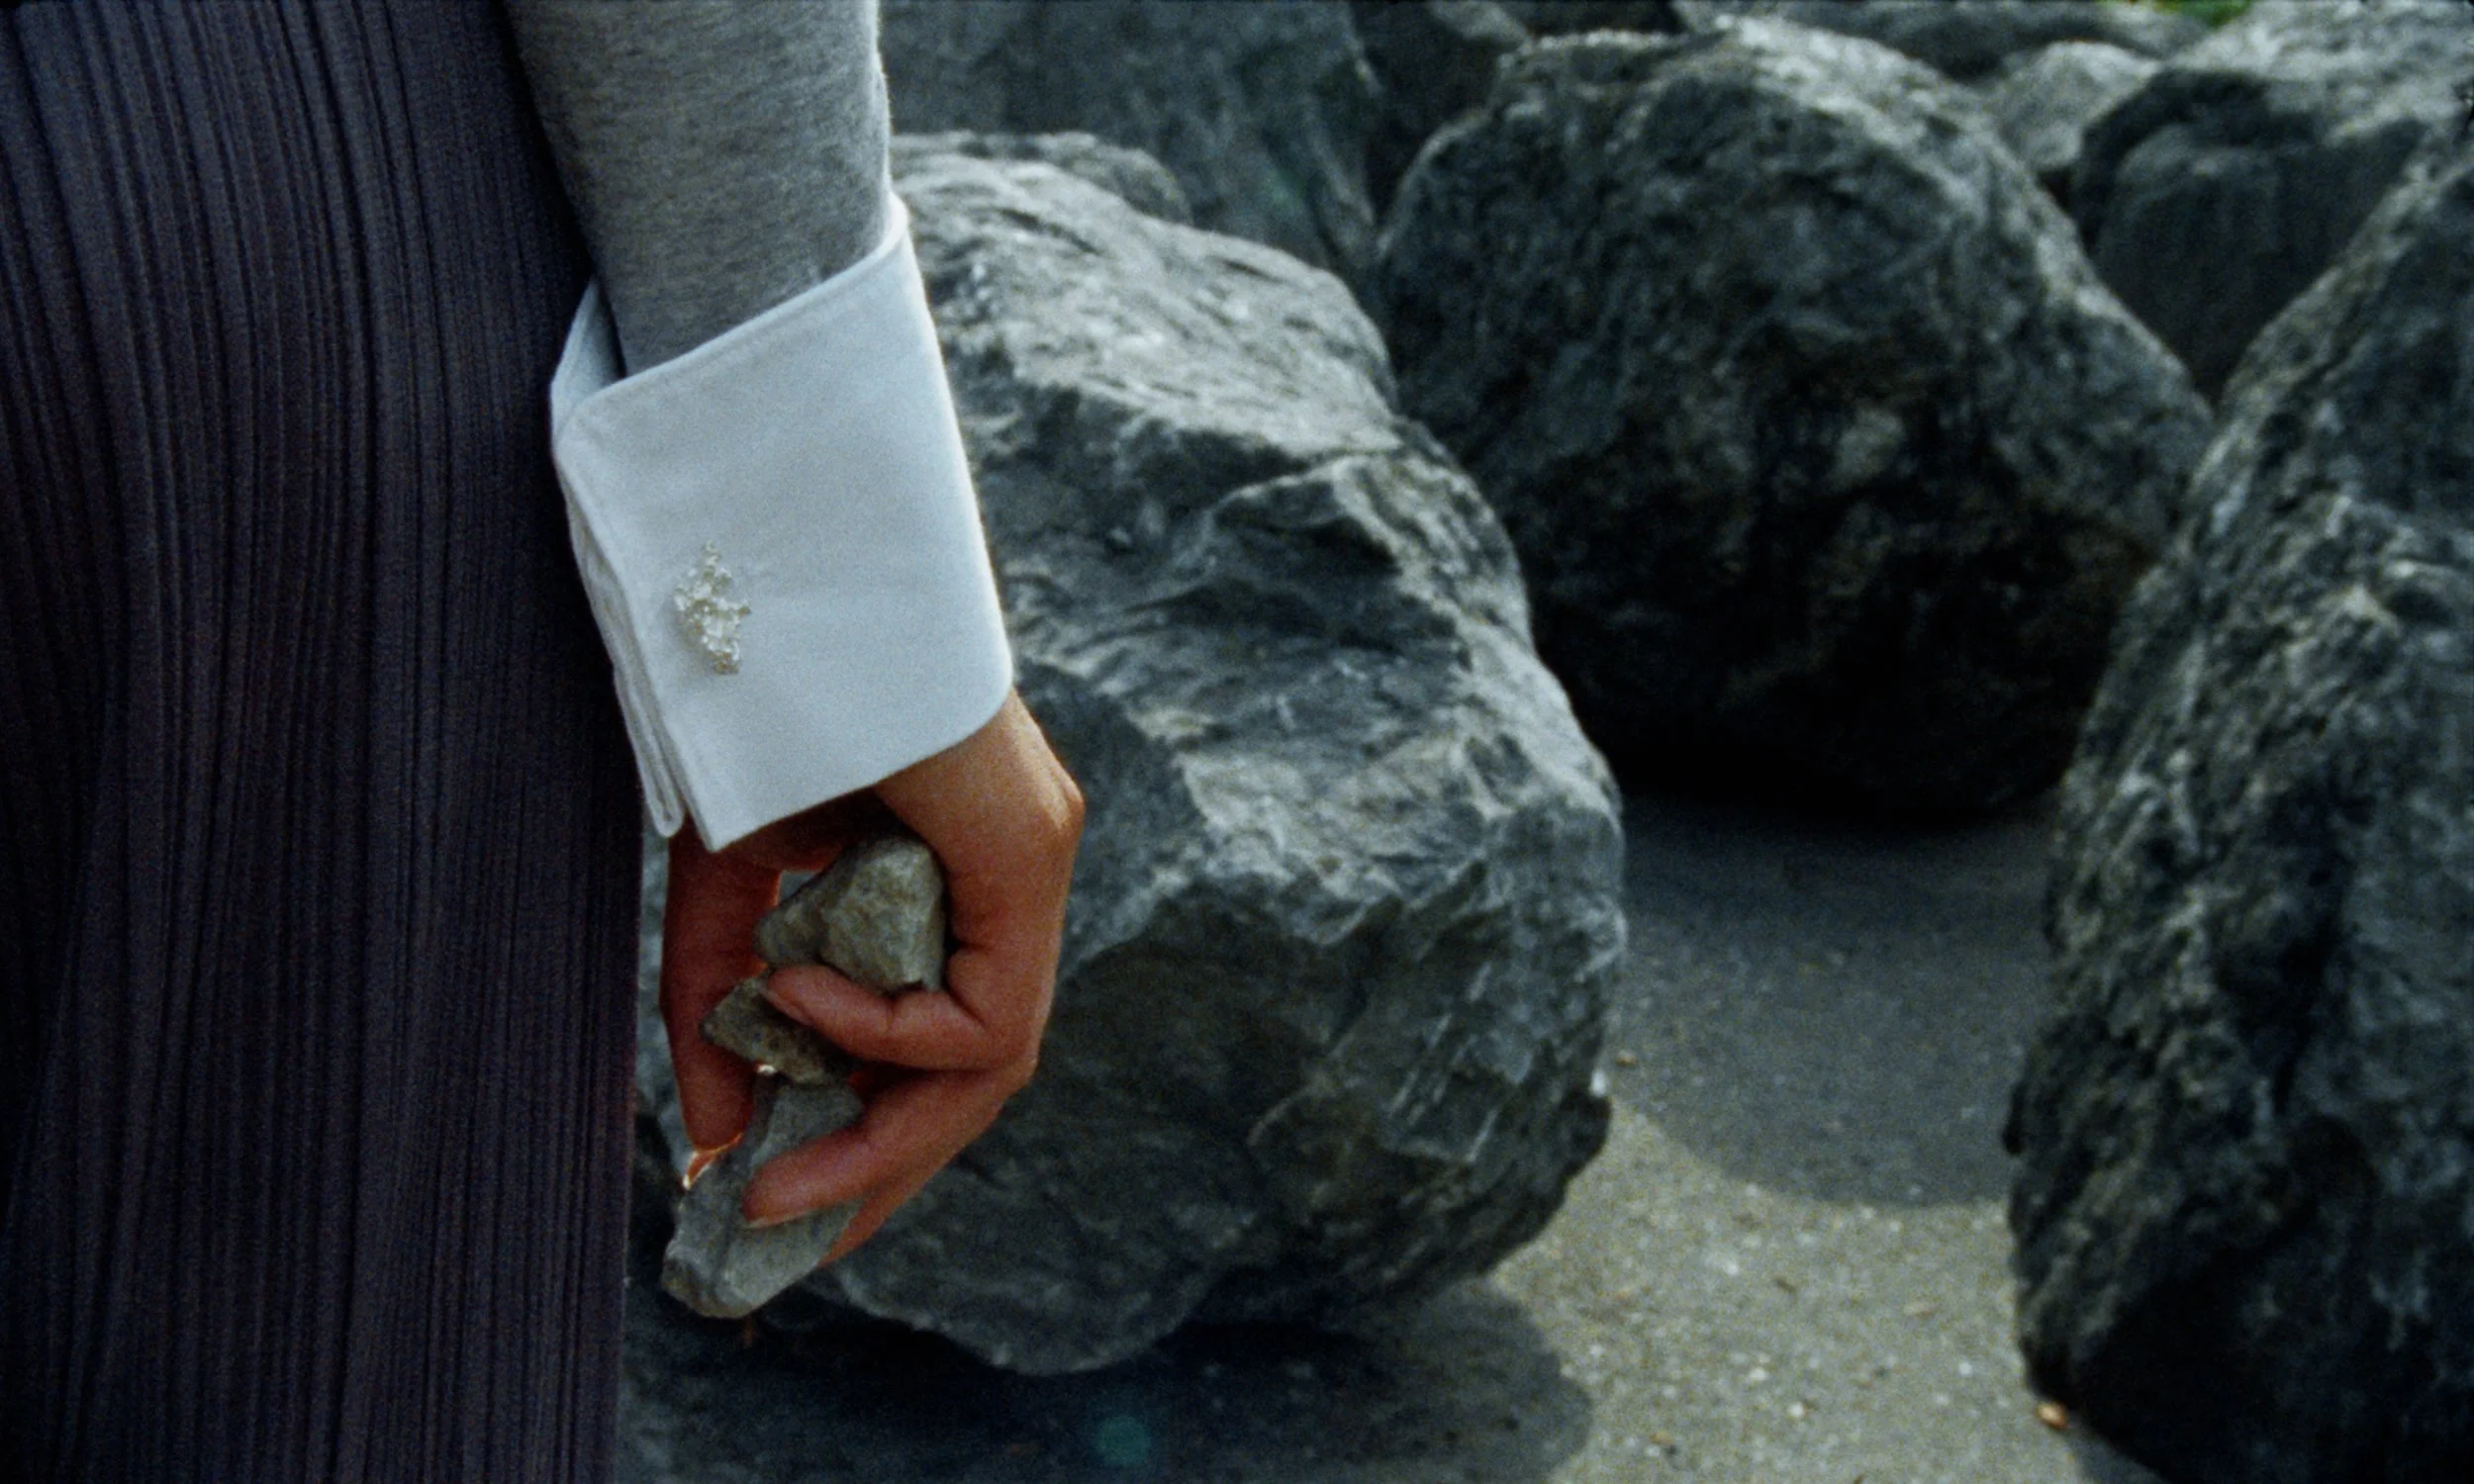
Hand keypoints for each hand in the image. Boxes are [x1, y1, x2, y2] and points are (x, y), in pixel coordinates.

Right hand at [659, 691, 1081, 1260]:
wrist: (781, 589)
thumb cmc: (758, 718)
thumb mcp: (725, 891)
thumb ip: (720, 1012)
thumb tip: (713, 1144)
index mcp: (951, 889)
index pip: (945, 1051)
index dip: (874, 1142)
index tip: (788, 1208)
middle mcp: (1009, 885)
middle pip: (972, 1080)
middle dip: (878, 1172)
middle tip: (782, 1233)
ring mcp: (1032, 866)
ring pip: (989, 1064)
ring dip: (880, 1137)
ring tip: (776, 1173)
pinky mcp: (1032, 852)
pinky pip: (983, 1012)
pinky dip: (887, 1032)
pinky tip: (797, 993)